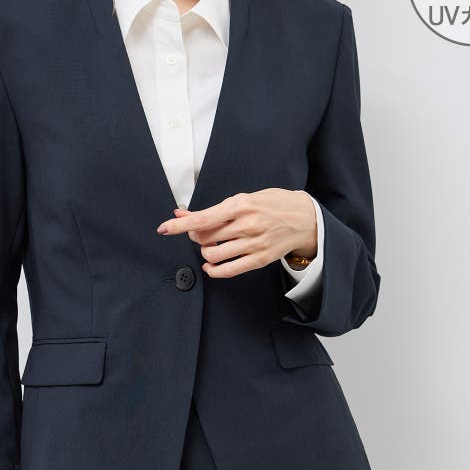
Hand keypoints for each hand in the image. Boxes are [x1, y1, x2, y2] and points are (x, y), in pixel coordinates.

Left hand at [156, 189, 317, 277]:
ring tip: (211, 246)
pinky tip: (211, 265)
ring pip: (213, 254)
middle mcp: (246, 225)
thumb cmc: (273, 204)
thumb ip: (215, 209)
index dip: (179, 225)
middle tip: (201, 232)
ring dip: (205, 252)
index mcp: (241, 205)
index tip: (164, 228)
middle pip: (204, 237)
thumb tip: (183, 214)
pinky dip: (214, 270)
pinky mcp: (259, 259)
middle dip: (195, 235)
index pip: (202, 218)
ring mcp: (253, 243)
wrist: (304, 218)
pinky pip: (228, 270)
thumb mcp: (244, 198)